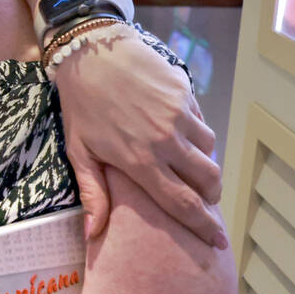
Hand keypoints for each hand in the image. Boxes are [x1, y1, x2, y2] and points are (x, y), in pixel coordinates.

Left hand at [51, 29, 224, 247]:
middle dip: (211, 196)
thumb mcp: (78, 151)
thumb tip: (93, 235)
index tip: (216, 240)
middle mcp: (166, 141)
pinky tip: (181, 136)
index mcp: (140, 161)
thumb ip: (93, 192)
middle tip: (205, 202)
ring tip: (191, 169)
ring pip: (210, 151)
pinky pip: (202, 122)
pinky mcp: (186, 94)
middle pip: (207, 180)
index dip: (202, 225)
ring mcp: (179, 116)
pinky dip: (197, 135)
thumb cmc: (80, 105)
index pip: (182, 203)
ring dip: (205, 164)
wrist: (91, 53)